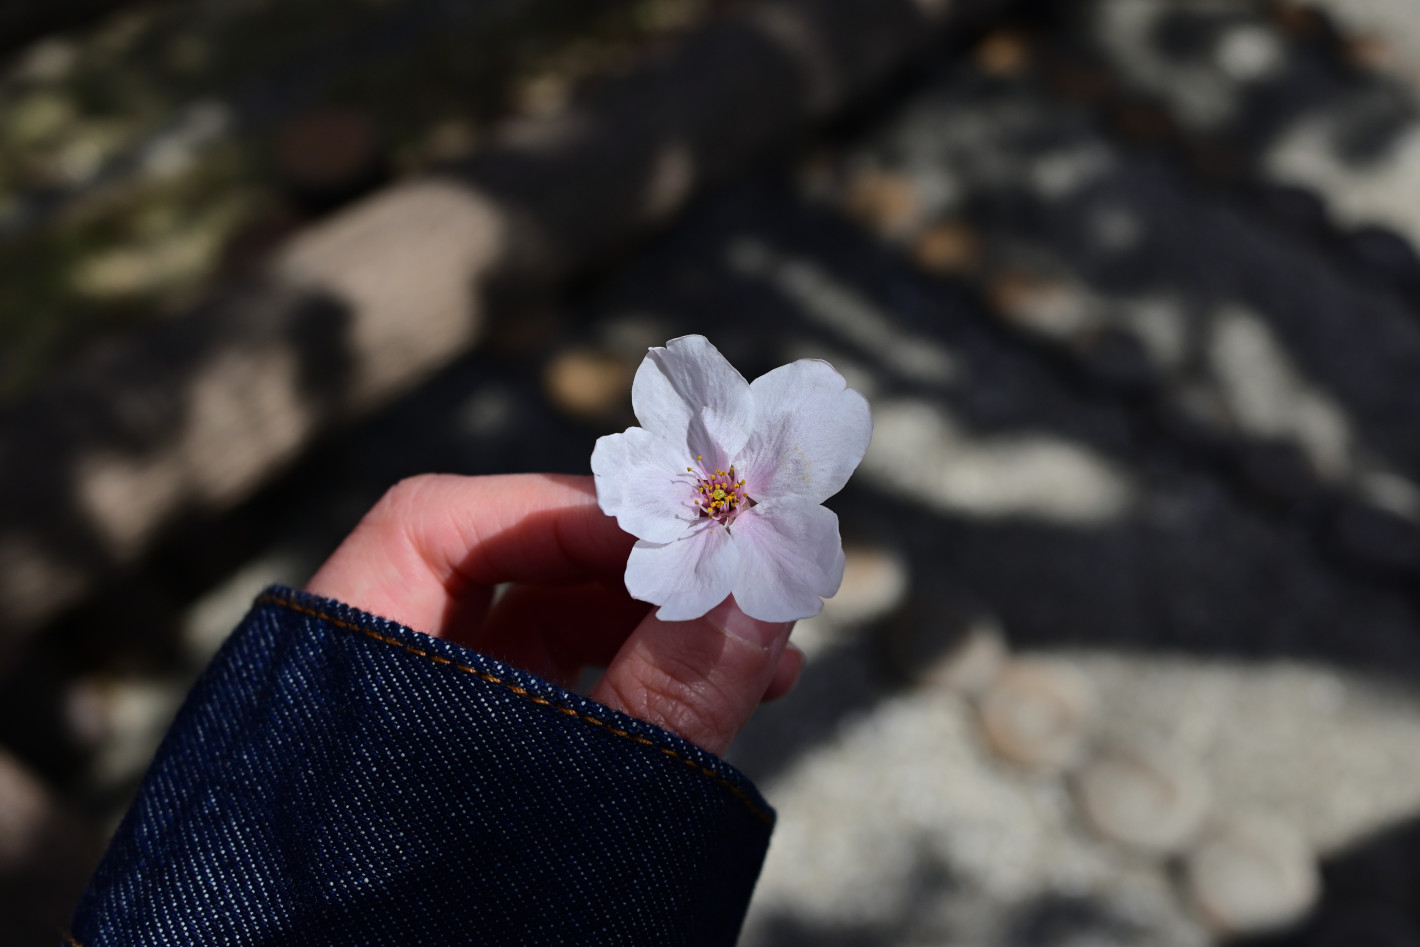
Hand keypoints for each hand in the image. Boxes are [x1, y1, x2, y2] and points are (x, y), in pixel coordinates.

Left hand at [305, 473, 803, 755]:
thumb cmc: (451, 912)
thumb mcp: (567, 800)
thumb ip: (666, 696)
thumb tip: (761, 582)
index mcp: (344, 667)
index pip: (434, 521)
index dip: (562, 509)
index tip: (676, 526)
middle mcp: (382, 681)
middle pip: (512, 570)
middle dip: (640, 570)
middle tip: (742, 575)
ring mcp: (436, 725)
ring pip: (552, 634)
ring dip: (662, 628)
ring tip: (767, 656)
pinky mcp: (486, 768)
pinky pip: (569, 693)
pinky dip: (645, 683)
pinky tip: (733, 690)